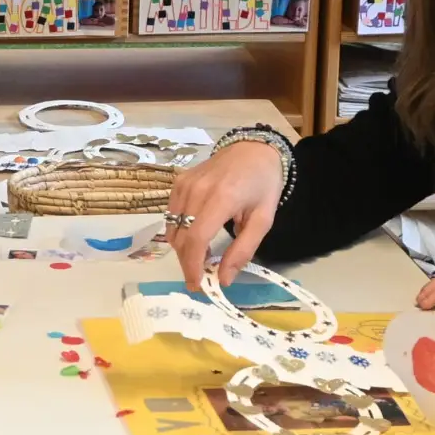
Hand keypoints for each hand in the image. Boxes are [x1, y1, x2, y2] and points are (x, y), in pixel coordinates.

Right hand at [161, 140, 284, 288]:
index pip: (197, 239)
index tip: (198, 285)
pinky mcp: (179, 182)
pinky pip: (171, 216)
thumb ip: (243, 250)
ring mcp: (185, 184)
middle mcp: (198, 190)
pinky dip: (179, 233)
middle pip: (182, 238)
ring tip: (199, 259)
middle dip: (188, 264)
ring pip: (173, 229)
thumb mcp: (263, 220)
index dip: (193, 266)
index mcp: (222, 198)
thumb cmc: (263, 184)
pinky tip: (194, 237)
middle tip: (199, 279)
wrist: (253, 149)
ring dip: (183, 250)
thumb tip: (224, 279)